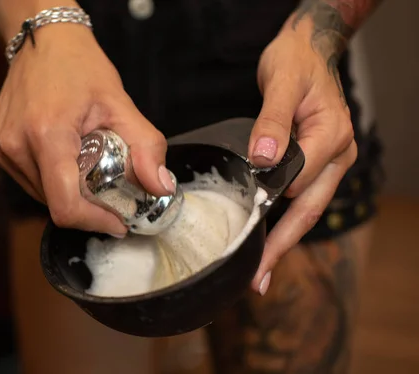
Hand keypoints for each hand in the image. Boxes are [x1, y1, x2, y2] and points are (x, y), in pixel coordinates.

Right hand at [0, 25, 172, 236]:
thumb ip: (146, 147)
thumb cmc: (80, 68)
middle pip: (55, 203)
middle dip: (87, 204)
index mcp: (46, 133)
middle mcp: (14, 144)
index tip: (117, 221)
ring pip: (40, 196)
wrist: (44, 42)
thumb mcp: (120, 104)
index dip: (95, 222)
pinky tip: (61, 154)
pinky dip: (49, 178)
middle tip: (107, 184)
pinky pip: (27, 180)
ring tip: (83, 162)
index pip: (65, 206)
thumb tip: (160, 187)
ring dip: (66, 190)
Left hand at [247, 24, 357, 293]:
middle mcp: (338, 155)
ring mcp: (330, 163)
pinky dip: (286, 224)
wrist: (308, 53)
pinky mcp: (317, 165)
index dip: (271, 203)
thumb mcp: (282, 82)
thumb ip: (273, 120)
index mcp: (331, 135)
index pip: (300, 180)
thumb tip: (264, 157)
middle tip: (257, 278)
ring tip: (261, 273)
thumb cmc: (296, 64)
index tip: (246, 230)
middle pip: (308, 209)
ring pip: (307, 210)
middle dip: (281, 245)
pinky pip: (303, 200)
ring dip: (284, 242)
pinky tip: (270, 243)